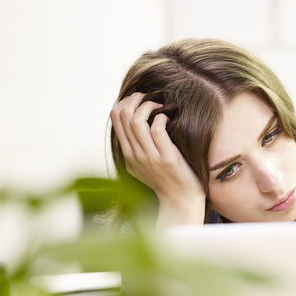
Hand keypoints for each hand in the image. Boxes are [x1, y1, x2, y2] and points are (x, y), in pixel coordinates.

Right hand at [111, 93, 205, 226]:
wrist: (180, 200)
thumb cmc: (165, 181)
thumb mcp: (141, 166)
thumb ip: (134, 149)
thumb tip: (132, 125)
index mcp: (128, 153)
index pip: (116, 118)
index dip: (125, 101)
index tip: (138, 98)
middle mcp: (135, 154)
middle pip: (123, 116)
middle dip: (135, 99)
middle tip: (149, 96)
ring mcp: (150, 156)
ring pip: (137, 121)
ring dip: (149, 106)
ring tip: (160, 105)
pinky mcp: (167, 157)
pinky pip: (157, 129)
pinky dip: (162, 118)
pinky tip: (169, 118)